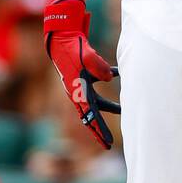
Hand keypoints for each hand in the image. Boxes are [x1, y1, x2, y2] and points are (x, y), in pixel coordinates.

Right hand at [44, 0, 120, 148]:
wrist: (61, 38)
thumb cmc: (74, 48)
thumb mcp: (88, 58)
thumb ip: (101, 68)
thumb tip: (111, 77)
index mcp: (78, 93)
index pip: (91, 117)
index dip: (100, 130)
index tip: (108, 142)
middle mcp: (77, 93)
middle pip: (90, 117)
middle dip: (99, 130)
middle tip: (108, 144)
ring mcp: (79, 87)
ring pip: (94, 103)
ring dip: (107, 109)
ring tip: (121, 111)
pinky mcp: (82, 78)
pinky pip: (96, 86)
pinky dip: (107, 80)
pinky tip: (117, 74)